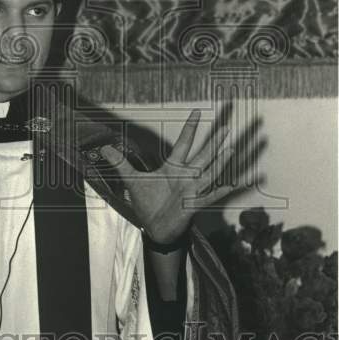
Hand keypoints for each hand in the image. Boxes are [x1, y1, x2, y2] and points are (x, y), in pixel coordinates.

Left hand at [100, 103, 260, 246]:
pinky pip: (210, 196)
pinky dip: (221, 191)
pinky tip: (234, 184)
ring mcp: (192, 190)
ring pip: (209, 172)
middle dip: (214, 142)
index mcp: (173, 167)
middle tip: (227, 126)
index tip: (198, 111)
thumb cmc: (148, 203)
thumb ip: (121, 163)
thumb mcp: (133, 180)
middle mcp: (186, 176)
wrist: (155, 228)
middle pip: (203, 155)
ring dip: (220, 161)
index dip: (190, 128)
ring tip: (232, 148)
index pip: (184, 143)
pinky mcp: (193, 205)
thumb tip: (104, 148)